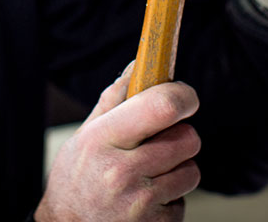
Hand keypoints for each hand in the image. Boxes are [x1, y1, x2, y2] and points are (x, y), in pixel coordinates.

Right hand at [35, 65, 200, 221]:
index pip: (160, 107)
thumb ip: (114, 98)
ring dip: (178, 167)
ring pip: (191, 170)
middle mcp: (123, 170)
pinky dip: (171, 196)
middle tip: (160, 138)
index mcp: (104, 138)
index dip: (182, 96)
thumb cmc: (76, 177)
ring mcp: (142, 203)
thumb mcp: (86, 133)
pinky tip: (146, 195)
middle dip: (180, 134)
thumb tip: (138, 64)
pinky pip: (185, 200)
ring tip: (149, 170)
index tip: (184, 95)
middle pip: (188, 138)